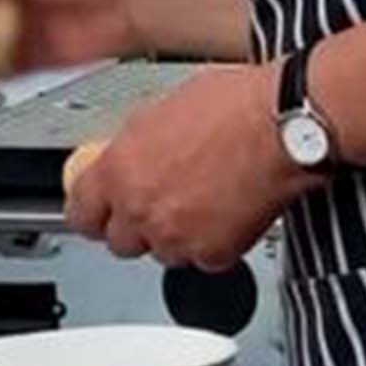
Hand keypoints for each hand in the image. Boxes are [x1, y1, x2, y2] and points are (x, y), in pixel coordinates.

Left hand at [64, 65, 315, 269]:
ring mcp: (176, 236)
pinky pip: (202, 259)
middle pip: (119, 241)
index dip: (94, 211)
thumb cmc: (235, 106)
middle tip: (159, 203)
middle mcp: (141, 208)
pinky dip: (212, 243)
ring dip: (174, 235)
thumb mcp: (161, 110)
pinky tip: (226, 212)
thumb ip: (134, 146)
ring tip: (201, 202)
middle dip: (136, 225)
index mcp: (119, 169)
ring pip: (161, 253)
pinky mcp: (213, 253)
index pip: (80, 213)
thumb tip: (127, 157)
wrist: (286, 125)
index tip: (101, 209)